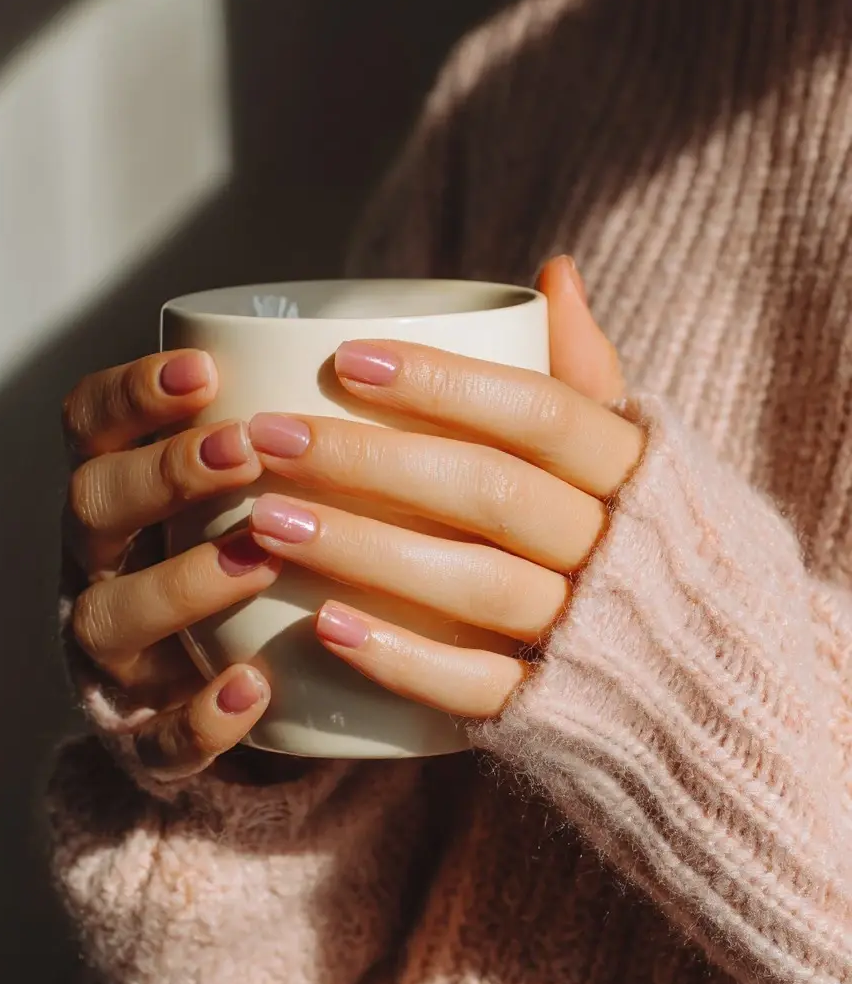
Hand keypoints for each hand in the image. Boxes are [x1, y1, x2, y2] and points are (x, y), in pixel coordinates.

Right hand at [61, 350, 280, 776]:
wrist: (244, 689)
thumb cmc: (262, 557)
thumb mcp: (257, 490)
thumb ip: (286, 438)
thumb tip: (383, 357)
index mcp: (119, 494)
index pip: (91, 425)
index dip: (132, 393)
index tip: (205, 369)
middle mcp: (100, 566)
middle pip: (90, 506)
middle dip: (162, 472)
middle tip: (245, 449)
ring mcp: (115, 656)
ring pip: (106, 616)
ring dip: (179, 581)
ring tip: (258, 558)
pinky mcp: (144, 737)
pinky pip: (153, 737)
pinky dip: (198, 716)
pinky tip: (255, 689)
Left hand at [246, 257, 643, 718]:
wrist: (717, 676)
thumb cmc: (649, 538)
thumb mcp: (639, 454)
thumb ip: (588, 374)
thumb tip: (554, 273)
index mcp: (635, 474)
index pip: (540, 413)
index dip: (443, 384)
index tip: (346, 360)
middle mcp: (614, 550)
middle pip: (490, 493)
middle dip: (371, 462)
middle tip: (268, 439)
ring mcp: (585, 635)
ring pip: (475, 585)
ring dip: (364, 551)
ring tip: (266, 523)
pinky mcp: (554, 710)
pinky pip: (481, 687)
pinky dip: (403, 660)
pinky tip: (324, 626)